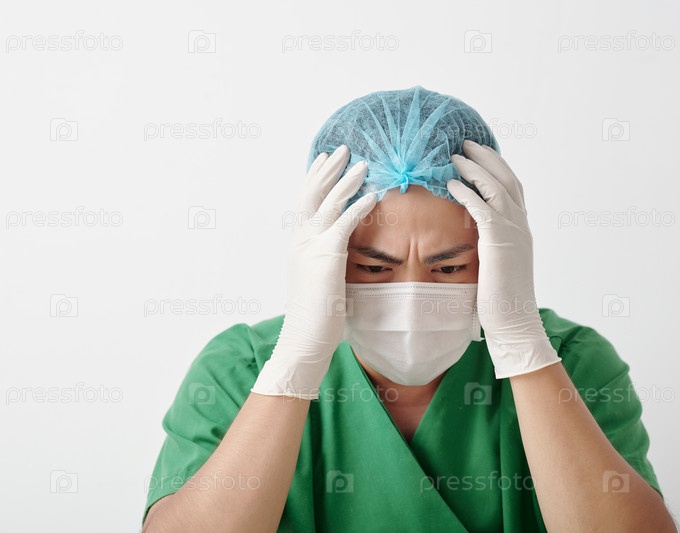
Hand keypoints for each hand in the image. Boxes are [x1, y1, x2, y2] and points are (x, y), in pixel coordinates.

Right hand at [252, 145, 376, 398]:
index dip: (315, 179)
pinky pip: (344, 224)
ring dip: (345, 180)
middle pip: (311, 193)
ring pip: (327, 203)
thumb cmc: (316, 317)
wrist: (304, 341)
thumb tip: (341, 252)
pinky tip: (373, 195)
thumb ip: (327, 260)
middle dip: (328, 169)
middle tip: (342, 148)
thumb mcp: (320, 280)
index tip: (325, 160)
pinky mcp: (326, 258)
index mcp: (298, 244)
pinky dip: (358, 207)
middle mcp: (300, 241)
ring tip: (361, 162)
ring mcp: (310, 248)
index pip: (305, 202)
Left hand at [447, 140, 560, 378]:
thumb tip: (473, 239)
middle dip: (486, 158)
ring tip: (455, 156)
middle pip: (506, 179)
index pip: (511, 189)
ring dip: (475, 169)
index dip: (496, 168)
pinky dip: (467, 192)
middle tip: (467, 143)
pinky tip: (452, 183)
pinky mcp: (499, 242)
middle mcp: (521, 226)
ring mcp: (514, 232)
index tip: (479, 155)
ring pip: (496, 187)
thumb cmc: (501, 301)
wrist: (514, 323)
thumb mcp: (497, 266)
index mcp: (521, 230)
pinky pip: (482, 208)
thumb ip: (490, 246)